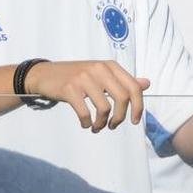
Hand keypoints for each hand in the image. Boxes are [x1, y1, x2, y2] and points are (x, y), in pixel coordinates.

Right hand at [24, 60, 150, 132]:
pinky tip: (85, 124)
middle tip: (113, 126)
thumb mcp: (102, 74)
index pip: (133, 87)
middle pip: (122, 98)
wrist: (45, 74)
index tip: (135, 121)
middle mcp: (99, 69)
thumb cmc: (77, 76)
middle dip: (120, 117)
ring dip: (102, 123)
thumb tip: (147, 83)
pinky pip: (85, 112)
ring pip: (104, 108)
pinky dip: (87, 123)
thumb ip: (123, 80)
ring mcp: (84, 78)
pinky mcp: (69, 88)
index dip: (138, 106)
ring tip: (97, 126)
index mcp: (110, 66)